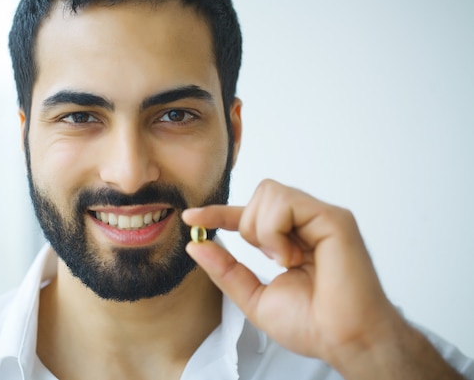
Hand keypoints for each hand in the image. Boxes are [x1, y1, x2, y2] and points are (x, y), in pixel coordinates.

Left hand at [182, 179, 401, 367]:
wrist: (343, 340)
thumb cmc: (311, 324)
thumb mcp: (255, 297)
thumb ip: (226, 270)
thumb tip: (196, 245)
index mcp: (291, 238)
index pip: (249, 214)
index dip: (219, 213)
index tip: (190, 218)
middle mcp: (307, 222)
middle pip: (260, 193)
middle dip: (248, 225)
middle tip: (270, 258)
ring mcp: (321, 217)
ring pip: (269, 192)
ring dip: (264, 230)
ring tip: (286, 260)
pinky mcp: (334, 218)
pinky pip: (286, 203)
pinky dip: (276, 232)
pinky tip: (293, 257)